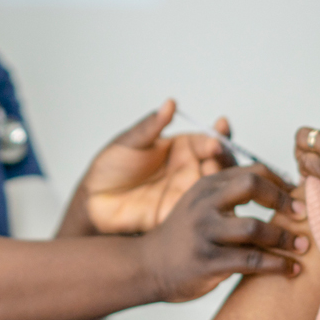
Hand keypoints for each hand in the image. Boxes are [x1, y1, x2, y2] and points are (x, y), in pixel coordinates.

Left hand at [82, 100, 234, 233]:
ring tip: (212, 176)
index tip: (216, 139)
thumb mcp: (129, 142)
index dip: (217, 139)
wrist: (93, 201)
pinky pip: (204, 215)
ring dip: (223, 184)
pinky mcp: (181, 216)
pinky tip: (213, 206)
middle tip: (218, 157)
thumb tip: (170, 103)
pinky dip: (215, 211)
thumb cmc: (110, 167)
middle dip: (226, 160)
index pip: (208, 141)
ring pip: (218, 190)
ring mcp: (188, 194)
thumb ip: (151, 126)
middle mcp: (190, 170)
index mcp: (182, 148)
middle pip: (221, 165)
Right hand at [139, 165, 308, 302]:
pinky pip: (250, 260)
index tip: (298, 197)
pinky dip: (277, 264)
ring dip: (284, 237)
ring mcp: (204, 232)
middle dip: (283, 200)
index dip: (281, 182)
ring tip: (303, 245)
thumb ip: (230, 188)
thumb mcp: (202, 201)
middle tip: (303, 214)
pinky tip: (290, 268)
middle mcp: (205, 203)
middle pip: (252, 185)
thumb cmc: (186, 234)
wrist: (149, 265)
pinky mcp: (207, 261)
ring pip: (254, 227)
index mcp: (208, 185)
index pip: (253, 171)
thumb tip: (275, 179)